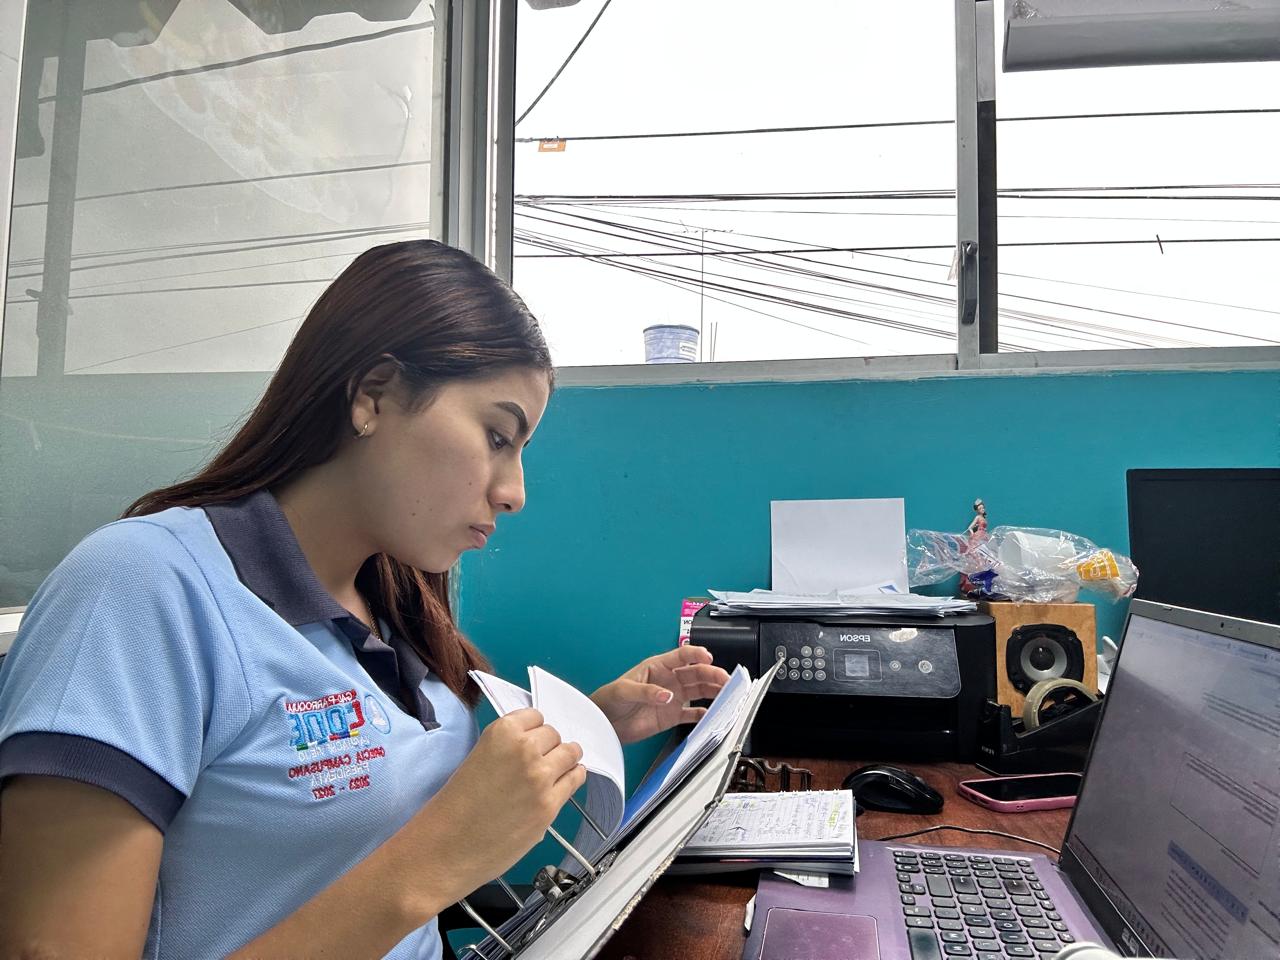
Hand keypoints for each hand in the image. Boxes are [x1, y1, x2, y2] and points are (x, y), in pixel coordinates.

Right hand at [419, 708, 584, 895]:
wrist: (446, 847)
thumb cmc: (455, 808)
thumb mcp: (479, 758)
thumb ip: (507, 747)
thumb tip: (534, 745)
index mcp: (502, 732)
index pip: (535, 716)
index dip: (534, 730)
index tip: (532, 739)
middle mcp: (524, 749)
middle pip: (555, 734)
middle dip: (549, 746)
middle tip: (541, 760)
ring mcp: (540, 777)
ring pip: (571, 753)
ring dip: (565, 760)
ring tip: (557, 769)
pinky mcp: (549, 806)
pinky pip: (575, 780)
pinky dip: (572, 778)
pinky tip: (563, 783)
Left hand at [590, 645, 730, 744]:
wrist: (604, 722)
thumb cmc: (610, 699)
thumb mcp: (624, 690)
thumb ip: (646, 692)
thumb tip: (667, 695)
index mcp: (658, 666)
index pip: (682, 656)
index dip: (696, 654)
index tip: (708, 656)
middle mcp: (669, 680)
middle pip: (696, 673)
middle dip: (712, 674)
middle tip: (726, 679)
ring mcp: (672, 698)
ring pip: (699, 691)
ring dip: (713, 691)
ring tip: (728, 694)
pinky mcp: (671, 716)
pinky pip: (692, 714)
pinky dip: (704, 714)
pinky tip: (713, 714)